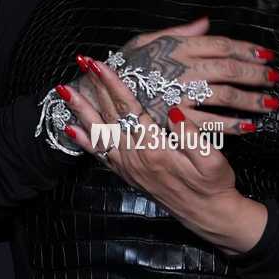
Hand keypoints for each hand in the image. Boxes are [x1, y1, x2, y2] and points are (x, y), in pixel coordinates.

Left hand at [56, 54, 267, 253]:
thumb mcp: (212, 160)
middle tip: (80, 62)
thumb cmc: (214, 185)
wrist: (208, 215)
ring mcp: (129, 167)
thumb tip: (175, 111)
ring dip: (81, 110)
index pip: (129, 110)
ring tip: (65, 91)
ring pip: (99, 133)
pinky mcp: (128, 175)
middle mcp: (136, 158)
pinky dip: (84, 141)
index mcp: (155, 149)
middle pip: (109, 116)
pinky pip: (100, 155)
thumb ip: (191, 136)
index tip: (100, 65)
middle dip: (94, 87)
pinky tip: (71, 129)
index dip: (113, 85)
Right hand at [96, 14, 278, 132]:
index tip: (266, 54)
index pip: (220, 44)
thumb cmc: (123, 69)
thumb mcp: (144, 42)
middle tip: (275, 77)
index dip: (247, 48)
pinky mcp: (173, 121)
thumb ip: (177, 33)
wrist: (94, 96)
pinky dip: (231, 126)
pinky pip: (209, 124)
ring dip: (250, 99)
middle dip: (255, 73)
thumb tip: (205, 22)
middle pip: (227, 68)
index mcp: (175, 48)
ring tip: (271, 102)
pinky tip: (249, 127)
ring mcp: (178, 95)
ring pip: (223, 95)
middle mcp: (179, 69)